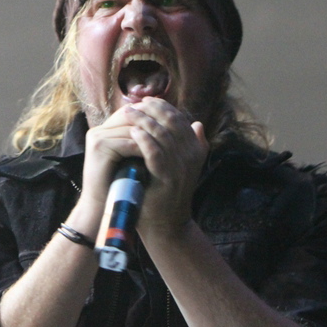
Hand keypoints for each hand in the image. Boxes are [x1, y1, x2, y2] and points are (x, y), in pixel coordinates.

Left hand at [123, 97, 208, 232]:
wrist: (166, 225)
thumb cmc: (168, 193)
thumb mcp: (183, 166)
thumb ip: (191, 145)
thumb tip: (198, 124)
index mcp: (196, 150)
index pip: (180, 119)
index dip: (163, 107)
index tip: (146, 101)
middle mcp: (192, 156)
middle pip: (172, 123)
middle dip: (152, 110)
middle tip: (134, 104)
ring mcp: (181, 168)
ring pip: (163, 136)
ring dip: (144, 121)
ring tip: (128, 113)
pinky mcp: (168, 179)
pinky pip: (156, 154)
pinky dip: (145, 141)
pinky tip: (133, 133)